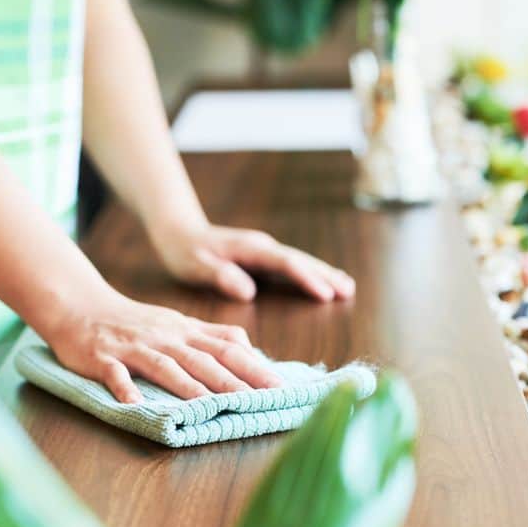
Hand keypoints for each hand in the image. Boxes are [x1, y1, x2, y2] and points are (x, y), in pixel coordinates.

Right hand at [44, 287, 282, 403]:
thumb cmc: (135, 321)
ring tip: (209, 408)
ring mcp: (134, 347)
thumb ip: (212, 337)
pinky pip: (115, 374)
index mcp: (186, 332)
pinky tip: (135, 405)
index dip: (253, 366)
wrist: (82, 305)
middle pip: (203, 359)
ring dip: (188, 387)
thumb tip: (251, 351)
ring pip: (165, 366)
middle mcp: (166, 338)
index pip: (227, 348)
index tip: (279, 386)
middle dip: (233, 380)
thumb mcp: (178, 324)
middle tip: (260, 400)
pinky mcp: (104, 357)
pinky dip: (125, 389)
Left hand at [151, 223, 355, 301]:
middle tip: (347, 291)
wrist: (180, 232)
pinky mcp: (265, 257)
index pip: (284, 263)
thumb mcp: (195, 266)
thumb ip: (220, 277)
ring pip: (301, 261)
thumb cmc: (185, 251)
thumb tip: (248, 292)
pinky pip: (293, 265)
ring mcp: (265, 250)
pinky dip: (312, 273)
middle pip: (300, 260)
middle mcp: (262, 246)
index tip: (324, 294)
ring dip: (324, 273)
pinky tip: (326, 281)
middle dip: (324, 275)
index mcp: (250, 249)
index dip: (306, 278)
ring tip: (347, 287)